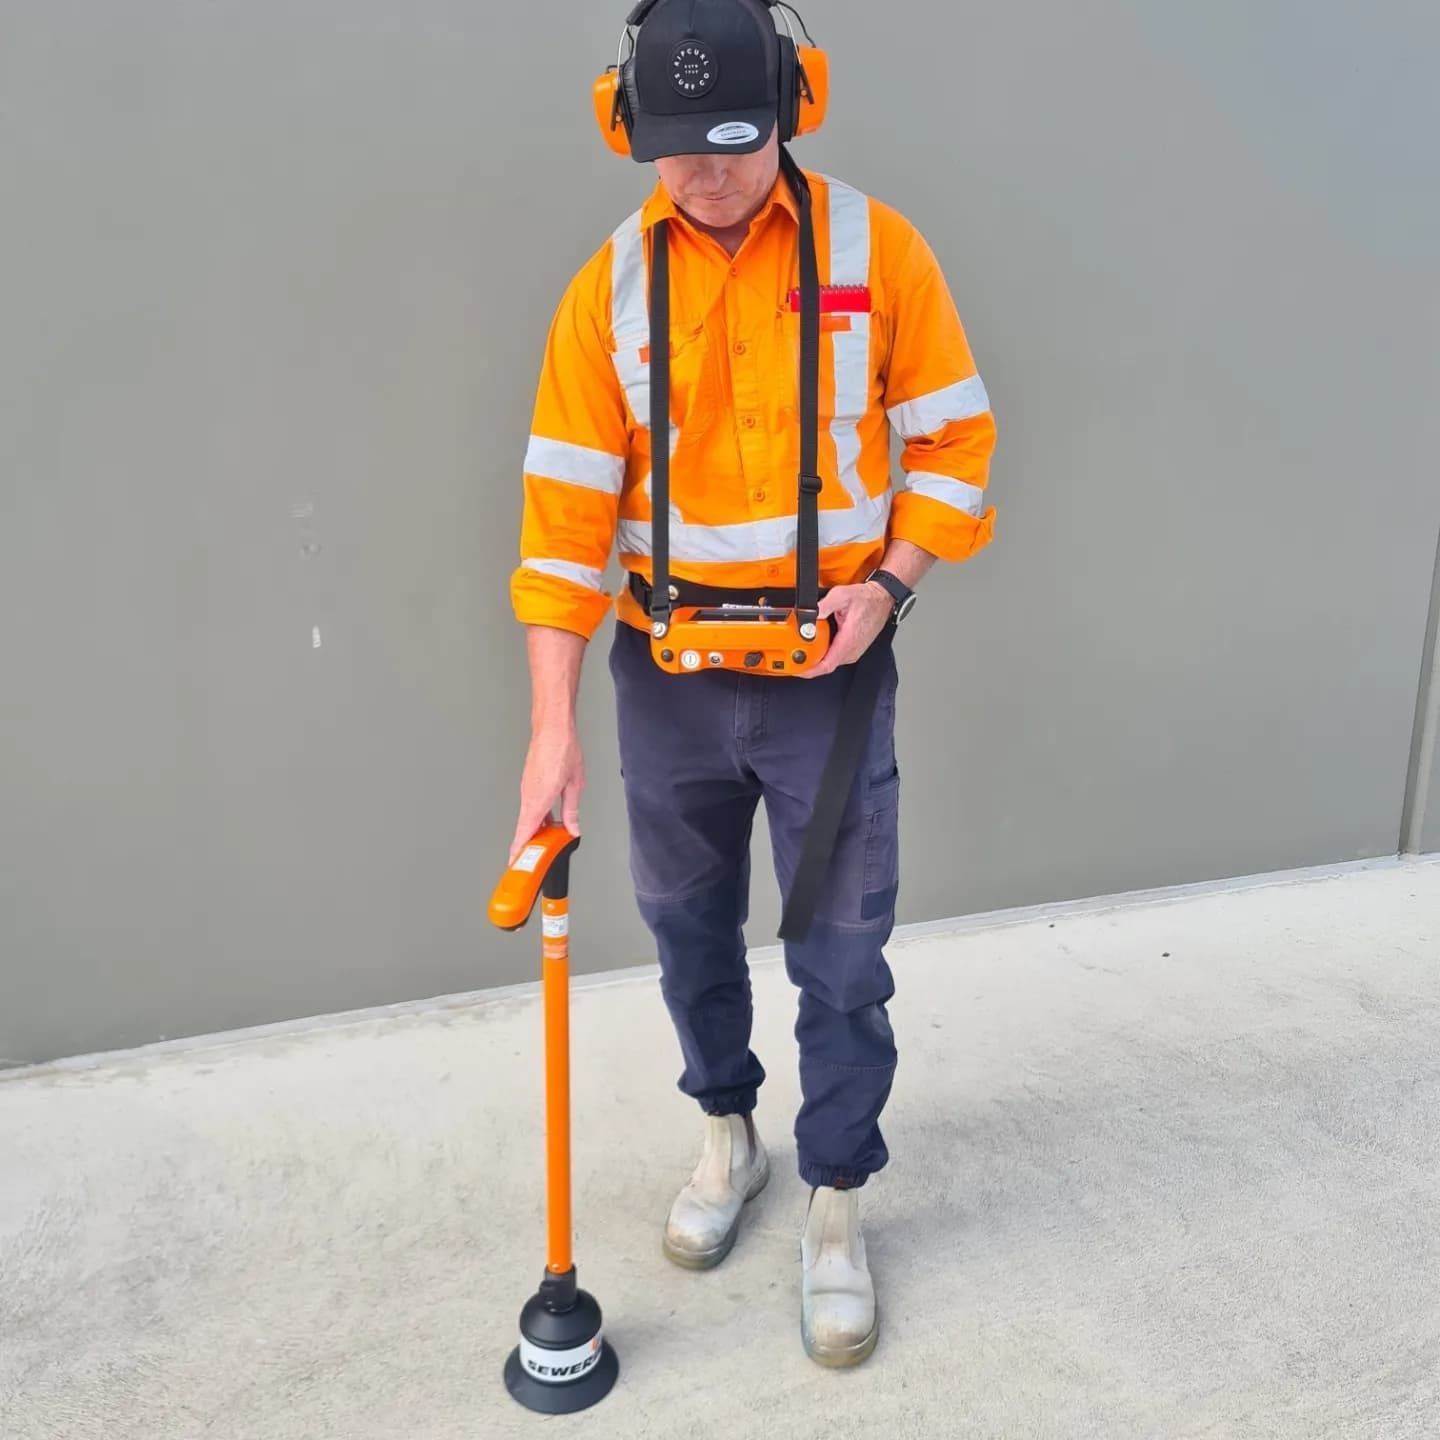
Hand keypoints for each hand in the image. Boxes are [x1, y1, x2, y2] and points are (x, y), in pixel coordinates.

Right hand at [509, 723, 584, 863]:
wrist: (553, 728)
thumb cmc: (563, 750)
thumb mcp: (575, 785)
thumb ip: (572, 810)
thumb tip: (572, 828)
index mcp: (539, 799)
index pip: (524, 832)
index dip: (519, 850)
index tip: (515, 864)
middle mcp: (528, 795)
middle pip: (524, 827)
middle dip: (529, 845)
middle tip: (536, 859)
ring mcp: (526, 789)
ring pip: (528, 817)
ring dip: (535, 830)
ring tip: (547, 842)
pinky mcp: (528, 782)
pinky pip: (530, 806)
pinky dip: (537, 817)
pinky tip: (549, 821)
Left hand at [803, 581, 892, 678]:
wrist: (882, 598)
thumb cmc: (867, 599)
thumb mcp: (841, 595)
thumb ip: (823, 606)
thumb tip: (810, 615)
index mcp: (848, 640)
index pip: (827, 665)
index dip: (810, 671)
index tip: (798, 670)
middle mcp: (852, 649)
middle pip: (826, 666)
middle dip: (809, 664)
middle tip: (794, 659)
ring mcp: (854, 650)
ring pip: (831, 662)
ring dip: (817, 659)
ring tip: (803, 652)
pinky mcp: (855, 648)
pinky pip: (836, 656)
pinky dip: (825, 654)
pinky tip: (817, 647)